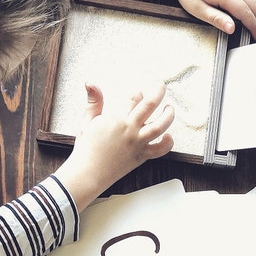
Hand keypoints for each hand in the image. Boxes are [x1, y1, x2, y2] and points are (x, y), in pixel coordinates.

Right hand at [54, 83, 174, 210]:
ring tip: (169, 109)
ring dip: (168, 115)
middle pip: (150, 105)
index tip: (139, 93)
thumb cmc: (86, 148)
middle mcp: (130, 129)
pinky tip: (169, 136)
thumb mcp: (87, 121)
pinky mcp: (141, 156)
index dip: (138, 94)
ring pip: (160, 125)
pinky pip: (160, 150)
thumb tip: (90, 82)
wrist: (88, 173)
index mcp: (117, 119)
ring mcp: (138, 143)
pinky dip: (168, 143)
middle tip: (161, 86)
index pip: (134, 99)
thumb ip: (93, 102)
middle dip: (158, 92)